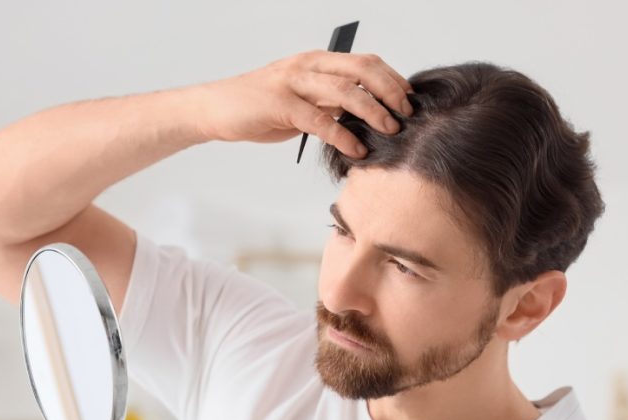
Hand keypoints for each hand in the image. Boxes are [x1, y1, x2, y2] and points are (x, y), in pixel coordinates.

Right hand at [192, 50, 415, 158]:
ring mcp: (294, 82)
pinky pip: (320, 119)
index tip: (410, 101)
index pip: (366, 62)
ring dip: (373, 112)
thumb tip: (365, 114)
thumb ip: (330, 101)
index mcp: (317, 61)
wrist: (217, 108)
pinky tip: (356, 149)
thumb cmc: (261, 106)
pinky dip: (343, 135)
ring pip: (346, 91)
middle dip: (390, 92)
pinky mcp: (280, 104)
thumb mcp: (303, 99)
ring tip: (390, 130)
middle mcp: (309, 65)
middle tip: (407, 115)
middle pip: (363, 70)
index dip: (392, 79)